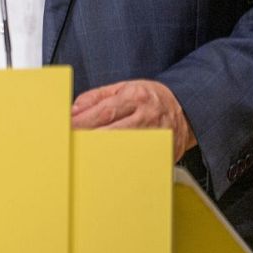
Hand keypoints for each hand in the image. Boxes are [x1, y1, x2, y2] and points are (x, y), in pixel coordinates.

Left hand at [71, 79, 197, 160]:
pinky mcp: (162, 153)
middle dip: (86, 139)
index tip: (65, 129)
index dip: (80, 123)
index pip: (102, 112)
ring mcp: (156, 137)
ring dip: (100, 154)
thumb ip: (95, 97)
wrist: (186, 110)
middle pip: (110, 132)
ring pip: (122, 149)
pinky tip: (106, 165)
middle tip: (69, 145)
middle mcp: (147, 117)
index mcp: (136, 97)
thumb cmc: (151, 98)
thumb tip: (73, 111)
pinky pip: (137, 161)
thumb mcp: (122, 88)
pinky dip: (120, 164)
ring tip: (84, 156)